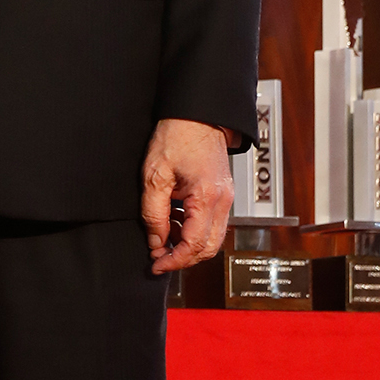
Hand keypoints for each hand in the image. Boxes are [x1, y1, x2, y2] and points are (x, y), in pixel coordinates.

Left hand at [141, 117, 234, 274]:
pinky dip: (193, 231)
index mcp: (207, 197)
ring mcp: (225, 198)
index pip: (194, 245)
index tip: (156, 264)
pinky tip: (174, 224)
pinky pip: (211, 224)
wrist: (196, 115)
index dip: (174, 260)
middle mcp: (223, 201)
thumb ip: (154, 213)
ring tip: (162, 238)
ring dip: (187, 246)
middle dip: (183, 259)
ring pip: (212, 238)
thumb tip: (155, 240)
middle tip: (158, 258)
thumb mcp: (155, 176)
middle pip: (208, 248)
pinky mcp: (222, 194)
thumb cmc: (177, 137)